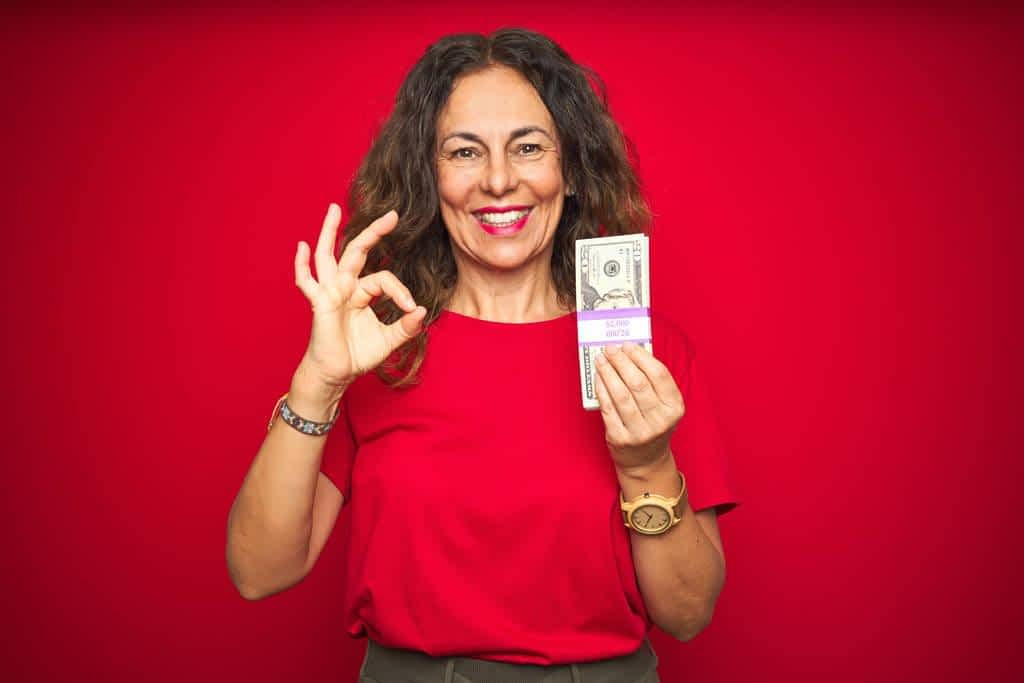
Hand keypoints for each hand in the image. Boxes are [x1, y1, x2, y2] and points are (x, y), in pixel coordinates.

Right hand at [293, 203, 425, 390]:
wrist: (337, 374)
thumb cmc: (358, 354)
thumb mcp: (390, 340)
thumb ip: (406, 326)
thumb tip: (422, 311)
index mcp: (362, 292)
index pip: (384, 277)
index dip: (400, 291)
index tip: (411, 308)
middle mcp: (345, 286)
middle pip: (357, 251)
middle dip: (374, 232)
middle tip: (392, 215)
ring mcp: (329, 292)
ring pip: (328, 256)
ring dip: (329, 231)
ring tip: (333, 208)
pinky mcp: (318, 304)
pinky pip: (306, 282)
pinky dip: (302, 265)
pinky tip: (302, 246)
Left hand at [594, 342, 685, 473]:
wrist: (645, 461)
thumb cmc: (653, 425)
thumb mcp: (664, 406)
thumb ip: (652, 383)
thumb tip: (629, 353)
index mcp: (675, 408)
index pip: (659, 375)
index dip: (641, 357)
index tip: (628, 345)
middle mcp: (660, 421)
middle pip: (638, 383)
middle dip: (621, 361)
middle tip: (611, 349)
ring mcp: (640, 432)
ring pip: (621, 394)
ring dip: (608, 372)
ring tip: (601, 360)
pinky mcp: (620, 438)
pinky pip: (608, 408)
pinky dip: (601, 389)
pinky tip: (598, 377)